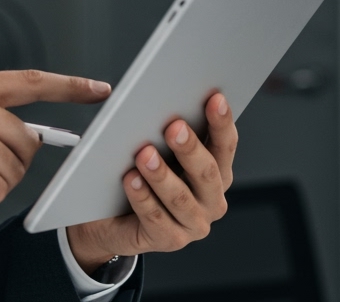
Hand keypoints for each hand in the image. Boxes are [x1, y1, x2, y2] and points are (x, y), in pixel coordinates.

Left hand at [65, 92, 237, 272]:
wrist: (113, 219)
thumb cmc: (142, 176)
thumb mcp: (159, 151)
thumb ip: (167, 132)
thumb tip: (159, 99)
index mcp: (217, 173)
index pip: (226, 145)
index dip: (222, 123)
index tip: (215, 98)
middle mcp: (212, 200)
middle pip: (207, 173)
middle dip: (190, 149)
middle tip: (173, 127)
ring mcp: (194, 224)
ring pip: (180, 198)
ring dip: (162, 175)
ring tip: (144, 154)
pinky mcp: (170, 240)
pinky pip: (156, 218)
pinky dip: (143, 198)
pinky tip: (130, 180)